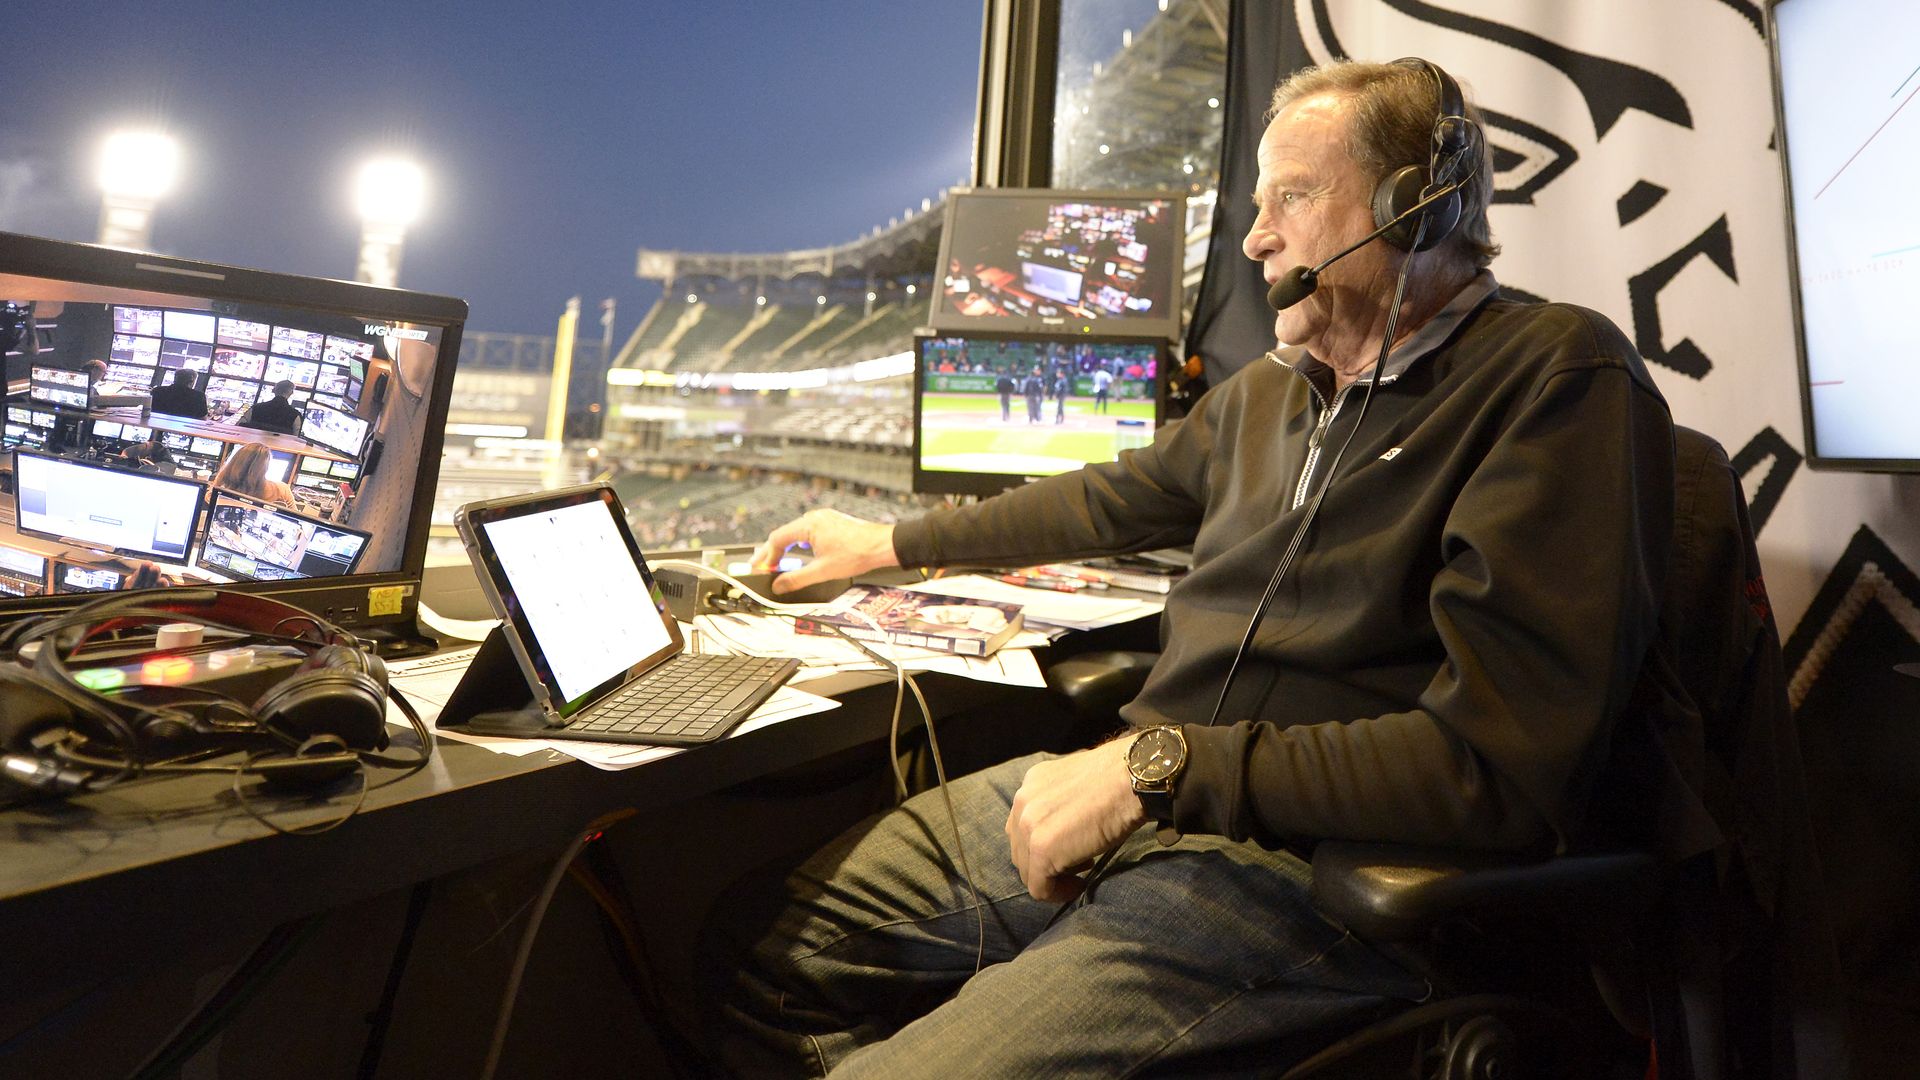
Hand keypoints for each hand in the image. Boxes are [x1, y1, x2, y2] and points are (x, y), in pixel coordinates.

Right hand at [751, 509, 898, 594]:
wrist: (882, 545)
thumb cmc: (858, 554)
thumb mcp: (822, 571)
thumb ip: (796, 579)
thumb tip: (778, 585)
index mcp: (809, 525)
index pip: (777, 538)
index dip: (767, 556)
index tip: (762, 570)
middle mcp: (814, 517)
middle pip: (784, 534)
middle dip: (772, 552)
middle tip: (761, 566)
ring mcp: (824, 518)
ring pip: (796, 533)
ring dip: (786, 548)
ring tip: (777, 563)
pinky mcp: (832, 522)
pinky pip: (808, 532)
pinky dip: (799, 544)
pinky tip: (800, 554)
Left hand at [1005, 738, 1148, 902]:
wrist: (1129, 778)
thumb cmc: (1117, 779)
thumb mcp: (1078, 782)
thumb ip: (1061, 801)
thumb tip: (1066, 825)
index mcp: (1031, 784)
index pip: (1023, 826)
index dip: (1046, 842)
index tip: (1073, 846)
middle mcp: (1022, 803)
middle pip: (1021, 850)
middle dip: (1047, 862)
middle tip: (1081, 861)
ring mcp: (1028, 827)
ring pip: (1028, 871)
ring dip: (1053, 877)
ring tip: (1083, 870)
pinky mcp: (1041, 850)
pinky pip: (1040, 888)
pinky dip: (1059, 894)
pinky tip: (1080, 885)